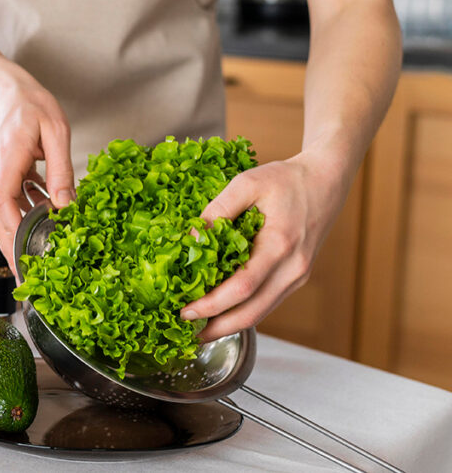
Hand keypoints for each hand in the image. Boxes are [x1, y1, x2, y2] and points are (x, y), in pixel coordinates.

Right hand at [0, 66, 74, 270]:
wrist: (2, 87)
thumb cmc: (30, 102)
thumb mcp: (56, 131)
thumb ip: (61, 170)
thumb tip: (67, 207)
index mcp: (7, 159)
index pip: (1, 204)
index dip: (12, 233)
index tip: (24, 258)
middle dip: (11, 250)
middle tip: (27, 280)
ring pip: (3, 213)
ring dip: (18, 236)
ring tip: (38, 261)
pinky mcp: (0, 173)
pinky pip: (9, 201)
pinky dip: (23, 215)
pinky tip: (43, 223)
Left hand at [179, 147, 349, 341]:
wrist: (326, 180)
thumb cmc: (286, 179)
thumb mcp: (247, 183)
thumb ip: (218, 209)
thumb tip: (192, 238)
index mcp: (280, 244)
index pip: (242, 287)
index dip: (212, 304)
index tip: (185, 311)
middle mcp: (293, 268)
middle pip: (253, 312)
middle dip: (218, 327)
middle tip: (187, 332)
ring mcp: (298, 276)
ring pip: (262, 312)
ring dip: (230, 325)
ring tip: (199, 328)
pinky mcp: (297, 277)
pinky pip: (268, 302)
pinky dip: (244, 312)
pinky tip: (222, 311)